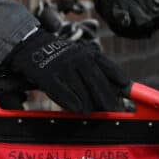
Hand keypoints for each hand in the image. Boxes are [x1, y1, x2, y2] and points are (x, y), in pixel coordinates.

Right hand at [1, 29, 130, 112]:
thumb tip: (120, 90)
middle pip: (97, 82)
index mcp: (88, 54)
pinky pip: (63, 92)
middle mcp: (78, 59)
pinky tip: (78, 109)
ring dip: (89, 104)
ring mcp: (63, 67)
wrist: (32, 47)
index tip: (127, 91)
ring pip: (81, 90)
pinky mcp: (48, 76)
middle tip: (113, 110)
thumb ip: (99, 71)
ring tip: (92, 111)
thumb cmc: (62, 59)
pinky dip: (72, 102)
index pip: (109, 68)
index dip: (119, 80)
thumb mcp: (81, 57)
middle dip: (107, 99)